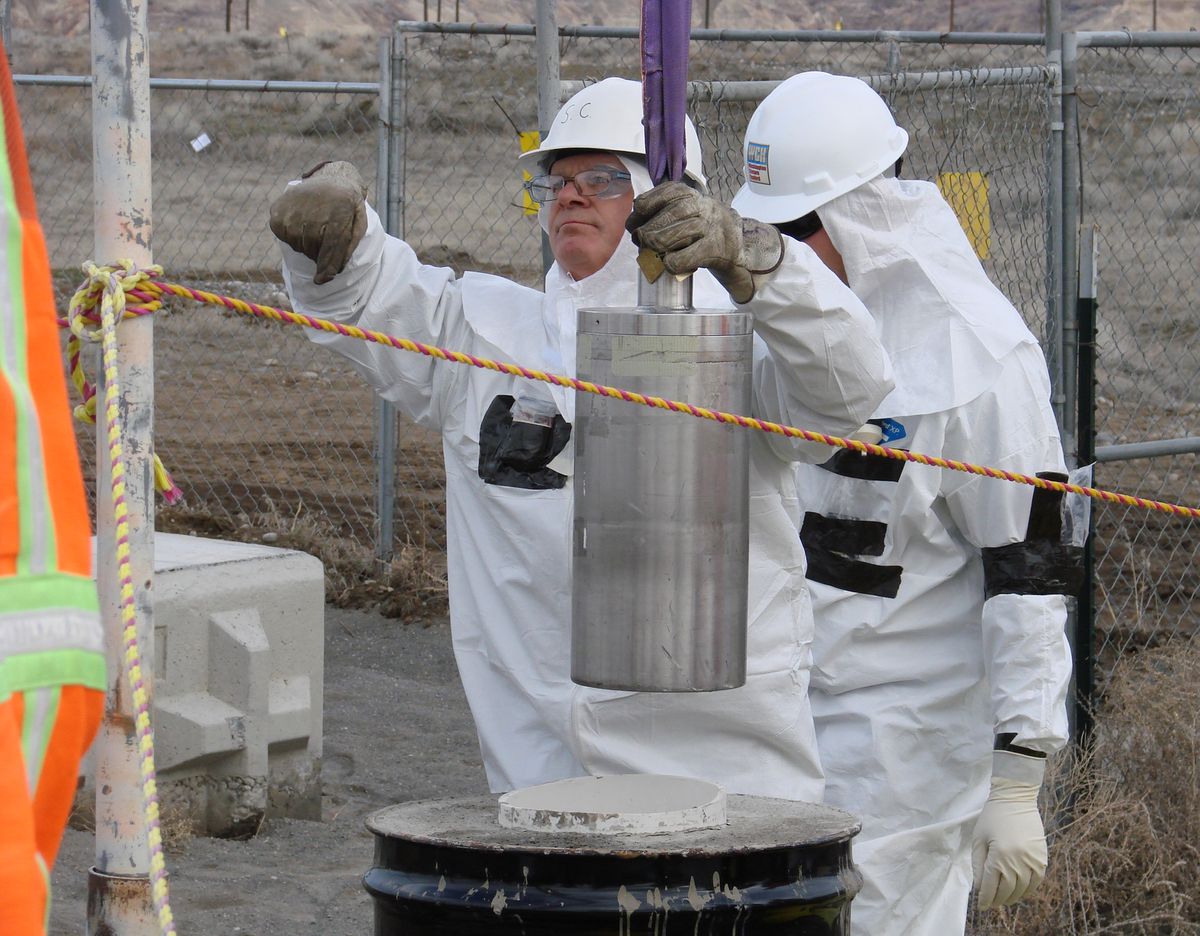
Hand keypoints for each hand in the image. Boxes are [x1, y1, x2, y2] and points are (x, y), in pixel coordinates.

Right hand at [269, 160, 367, 284]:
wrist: (331, 180)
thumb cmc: (348, 208)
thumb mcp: (358, 225)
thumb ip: (347, 249)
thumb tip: (330, 273)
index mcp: (338, 213)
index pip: (330, 248)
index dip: (327, 267)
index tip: (321, 280)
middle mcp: (313, 210)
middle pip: (313, 249)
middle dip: (320, 253)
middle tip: (326, 238)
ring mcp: (293, 210)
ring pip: (299, 245)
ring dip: (308, 245)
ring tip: (316, 228)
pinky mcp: (278, 211)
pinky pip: (285, 237)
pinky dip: (294, 236)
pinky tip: (303, 223)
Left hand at [626, 181, 782, 302]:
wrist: (737, 242)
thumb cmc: (701, 227)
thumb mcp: (684, 209)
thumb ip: (661, 211)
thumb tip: (633, 224)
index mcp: (690, 193)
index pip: (664, 193)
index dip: (644, 207)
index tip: (635, 220)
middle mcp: (701, 206)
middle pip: (669, 214)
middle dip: (647, 228)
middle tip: (639, 239)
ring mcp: (709, 227)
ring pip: (675, 234)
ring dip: (656, 244)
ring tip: (649, 250)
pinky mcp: (714, 249)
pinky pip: (685, 256)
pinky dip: (672, 262)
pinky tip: (668, 263)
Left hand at [971, 750, 1048, 909]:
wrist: (1016, 799)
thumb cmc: (992, 817)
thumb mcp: (979, 839)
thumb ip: (978, 864)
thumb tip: (980, 887)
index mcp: (1000, 856)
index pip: (991, 886)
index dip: (985, 899)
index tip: (981, 906)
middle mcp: (1018, 862)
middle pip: (1007, 890)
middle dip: (997, 899)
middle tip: (990, 903)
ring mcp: (1033, 861)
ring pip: (1023, 889)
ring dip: (1012, 897)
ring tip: (1003, 899)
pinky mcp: (1042, 858)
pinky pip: (1036, 881)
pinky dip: (1028, 890)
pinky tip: (1019, 891)